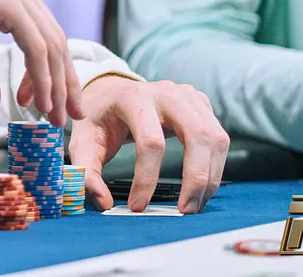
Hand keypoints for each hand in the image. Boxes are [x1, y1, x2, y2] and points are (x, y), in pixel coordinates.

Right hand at [0, 0, 83, 126]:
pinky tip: (38, 100)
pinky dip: (41, 76)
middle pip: (54, 39)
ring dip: (55, 85)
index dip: (51, 73)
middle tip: (66, 116)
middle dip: (63, 83)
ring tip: (52, 115)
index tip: (50, 103)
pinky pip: (35, 45)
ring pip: (50, 44)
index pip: (43, 34)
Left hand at [68, 76, 229, 212]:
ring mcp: (188, 96)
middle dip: (196, 179)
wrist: (111, 92)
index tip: (137, 206)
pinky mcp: (201, 104)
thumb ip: (86, 171)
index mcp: (133, 97)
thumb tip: (104, 203)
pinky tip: (201, 187)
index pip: (151, 141)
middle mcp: (166, 92)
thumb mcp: (82, 140)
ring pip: (216, 138)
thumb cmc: (98, 119)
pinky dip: (215, 166)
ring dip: (211, 176)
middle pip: (197, 135)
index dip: (147, 178)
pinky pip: (220, 138)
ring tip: (195, 204)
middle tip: (185, 211)